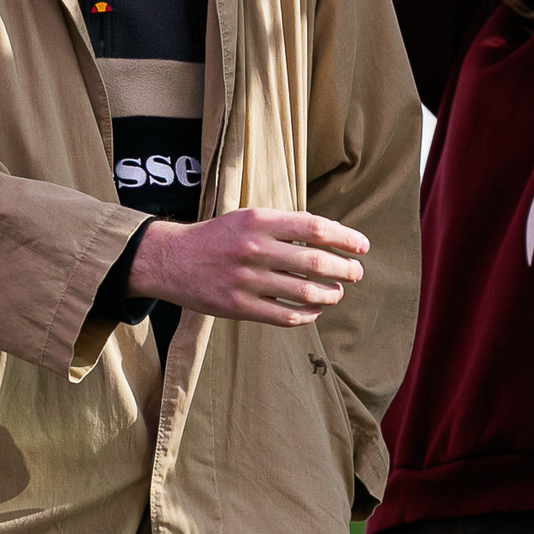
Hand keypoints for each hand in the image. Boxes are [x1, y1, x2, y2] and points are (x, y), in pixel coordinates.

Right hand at [128, 208, 367, 327]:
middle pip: (315, 261)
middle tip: (356, 273)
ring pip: (305, 293)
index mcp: (259, 220)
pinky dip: (307, 315)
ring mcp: (246, 280)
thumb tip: (329, 236)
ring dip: (330, 294)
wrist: (172, 260)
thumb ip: (284, 225)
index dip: (345, 238)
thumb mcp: (248, 218)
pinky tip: (314, 311)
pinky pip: (285, 316)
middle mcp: (254, 248)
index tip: (362, 246)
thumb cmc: (218, 237)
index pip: (315, 227)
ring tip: (337, 293)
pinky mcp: (239, 307)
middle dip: (345, 269)